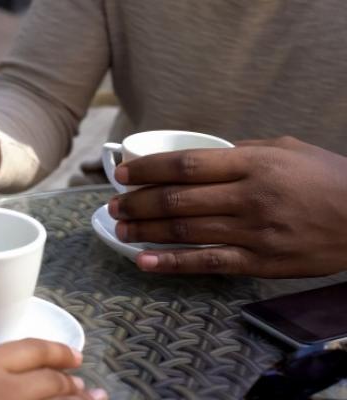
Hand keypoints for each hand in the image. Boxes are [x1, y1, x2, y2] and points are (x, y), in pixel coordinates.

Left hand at [108, 136, 346, 277]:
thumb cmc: (327, 178)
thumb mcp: (287, 148)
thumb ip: (243, 150)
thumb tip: (204, 156)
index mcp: (253, 163)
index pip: (186, 165)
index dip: (148, 169)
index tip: (124, 174)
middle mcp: (248, 197)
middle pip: (178, 199)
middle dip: (138, 202)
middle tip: (114, 206)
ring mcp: (252, 232)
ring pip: (185, 231)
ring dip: (146, 231)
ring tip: (121, 230)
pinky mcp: (259, 262)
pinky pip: (207, 263)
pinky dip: (172, 263)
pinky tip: (145, 261)